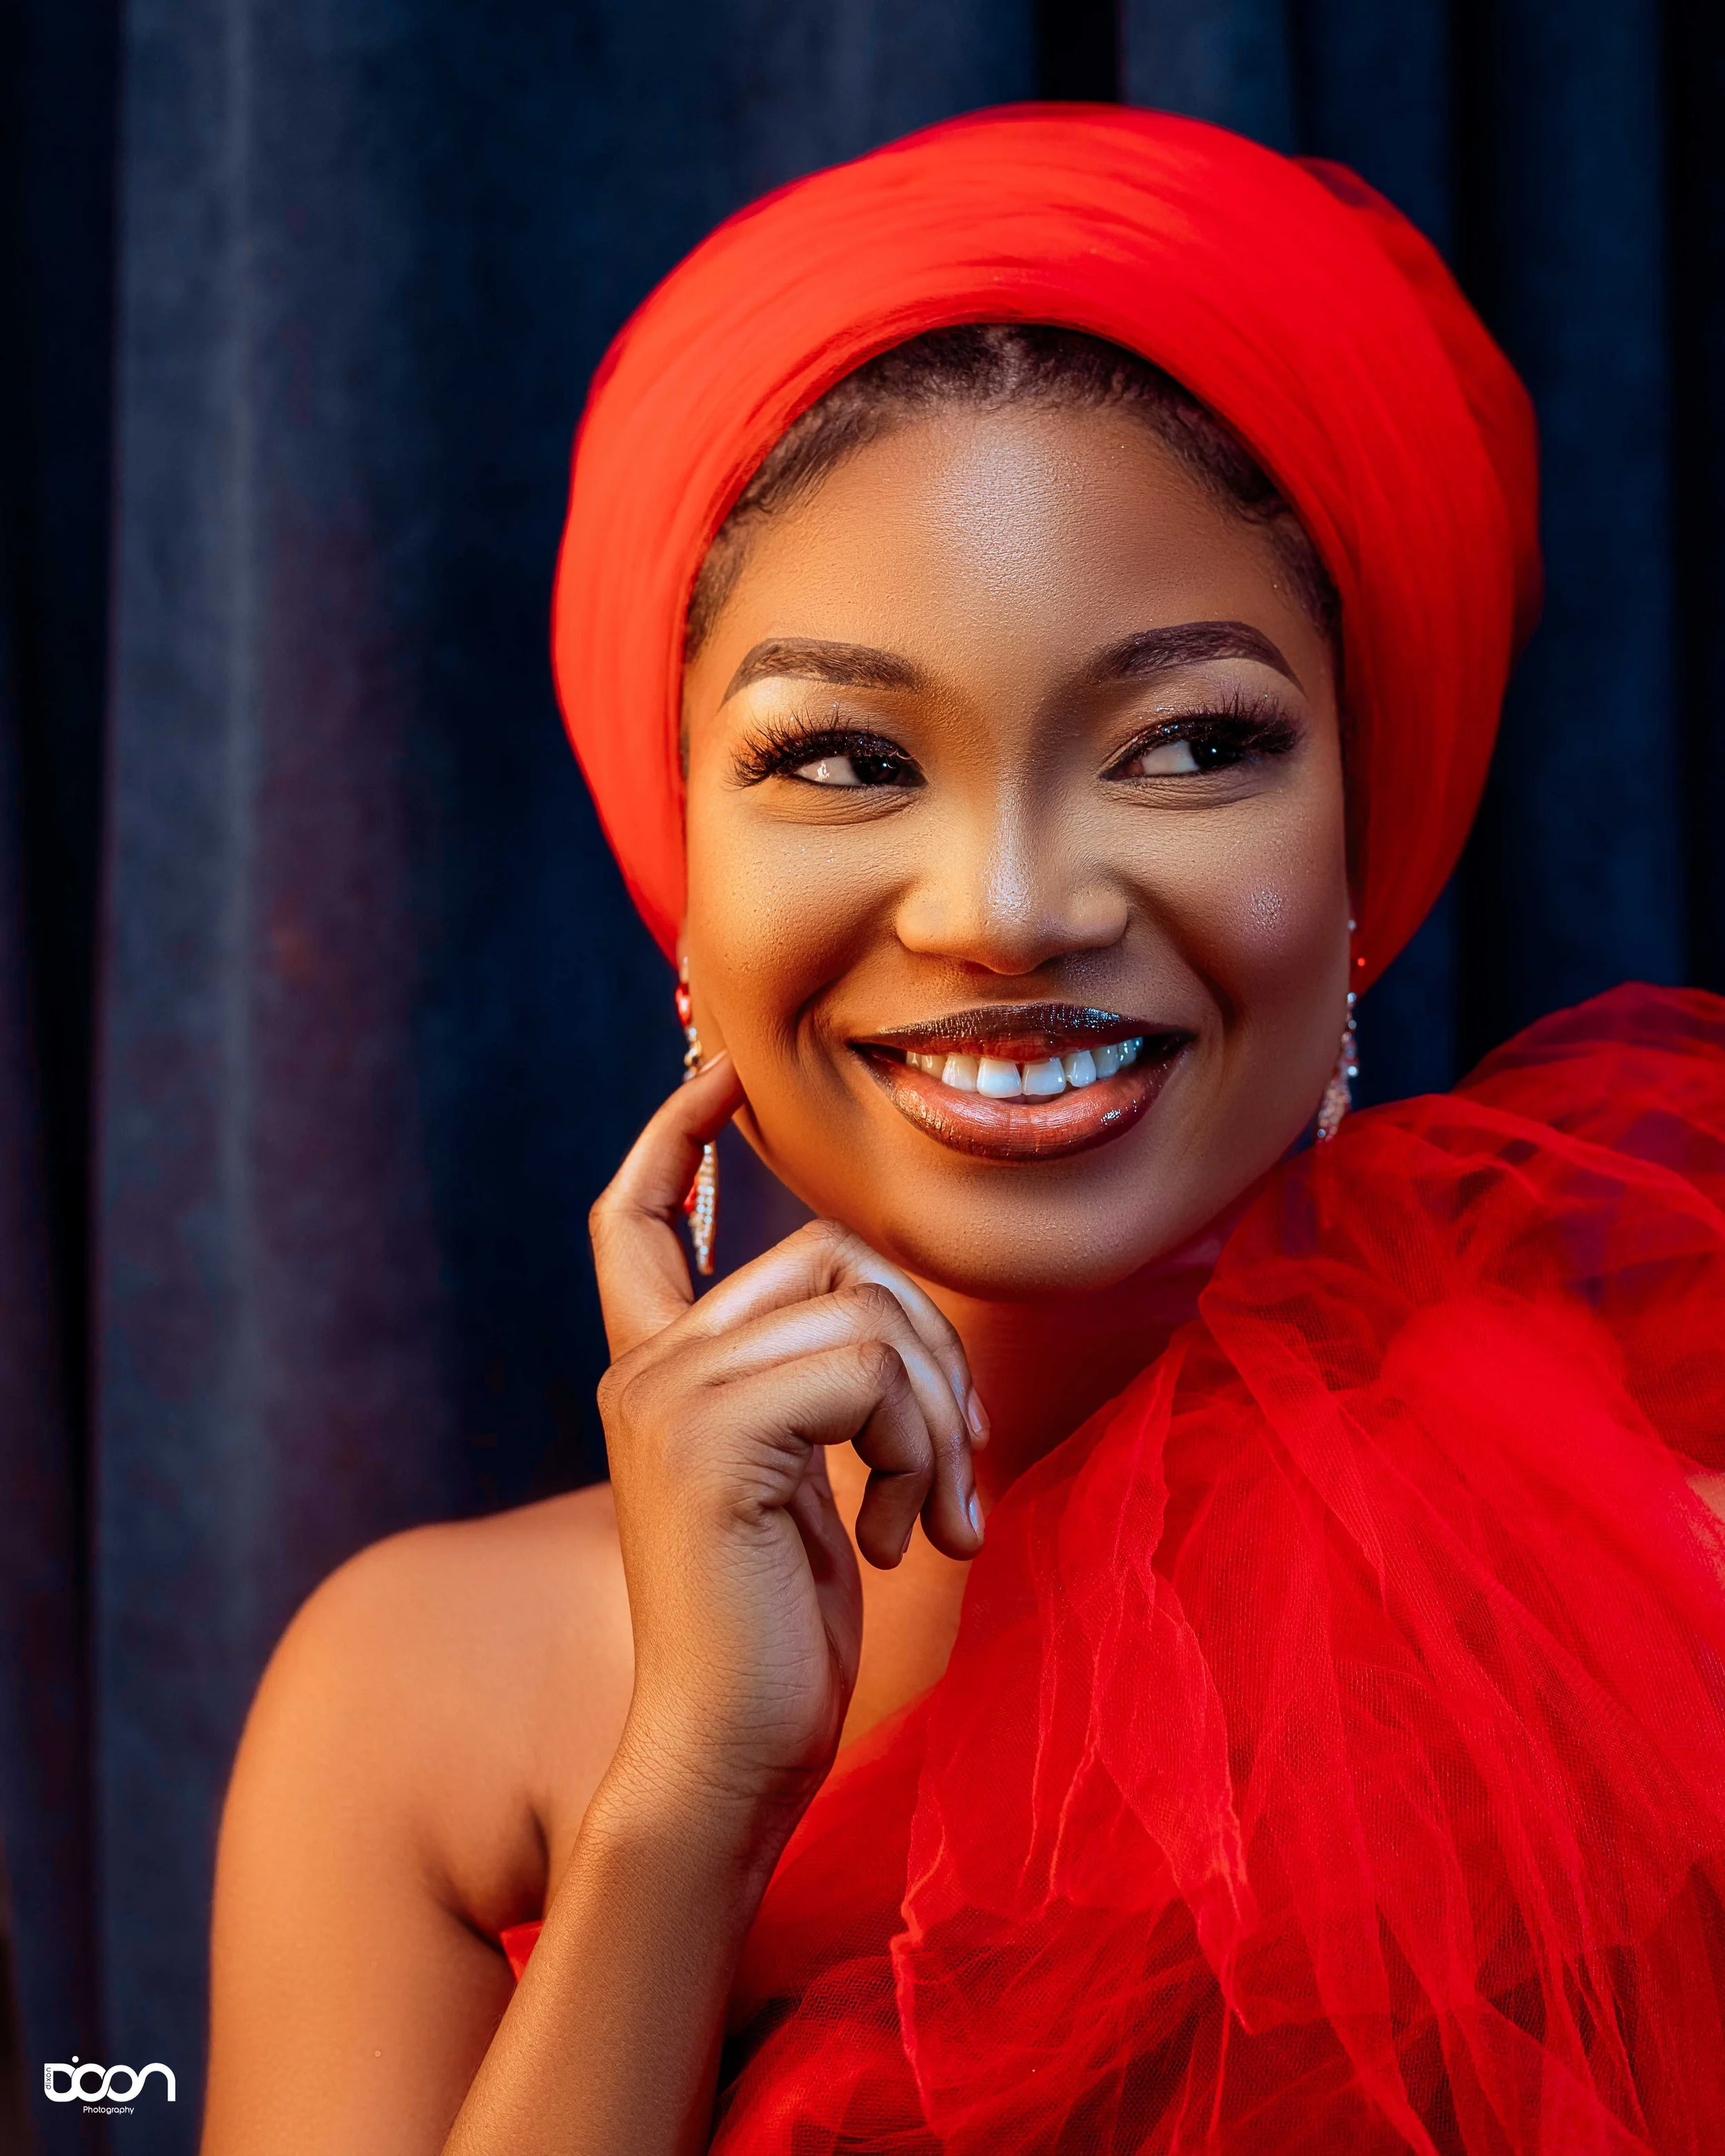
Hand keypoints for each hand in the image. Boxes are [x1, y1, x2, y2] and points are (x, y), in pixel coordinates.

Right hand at [588, 1054, 985, 1824]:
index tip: (718, 1074)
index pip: (632, 1219)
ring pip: (868, 1312)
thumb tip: (899, 1316)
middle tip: (951, 1464)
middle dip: (927, 1346)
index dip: (670, 1136)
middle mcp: (647, 1368)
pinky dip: (921, 1448)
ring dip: (938, 1418)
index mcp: (655, 1373)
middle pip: (828, 1254)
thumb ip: (817, 1382)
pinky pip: (871, 1372)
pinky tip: (903, 1537)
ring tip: (930, 1516)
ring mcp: (671, 1393)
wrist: (730, 1751)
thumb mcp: (803, 1478)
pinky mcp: (714, 1433)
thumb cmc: (782, 1630)